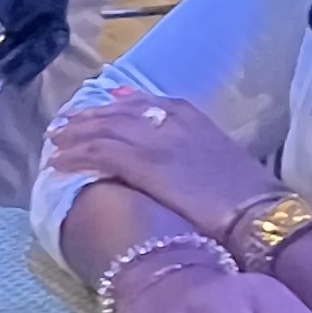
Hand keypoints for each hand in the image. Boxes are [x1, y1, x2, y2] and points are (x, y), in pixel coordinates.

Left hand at [48, 96, 288, 245]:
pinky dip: (75, 155)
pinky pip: (98, 152)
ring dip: (73, 135)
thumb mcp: (217, 156)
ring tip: (54, 142)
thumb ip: (190, 147)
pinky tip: (58, 163)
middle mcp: (168, 118)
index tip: (93, 114)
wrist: (257, 209)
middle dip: (86, 118)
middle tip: (62, 126)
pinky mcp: (144, 163)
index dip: (111, 109)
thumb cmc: (246, 192)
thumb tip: (172, 156)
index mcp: (189, 114)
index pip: (140, 103)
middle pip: (115, 112)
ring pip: (101, 129)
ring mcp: (154, 139)